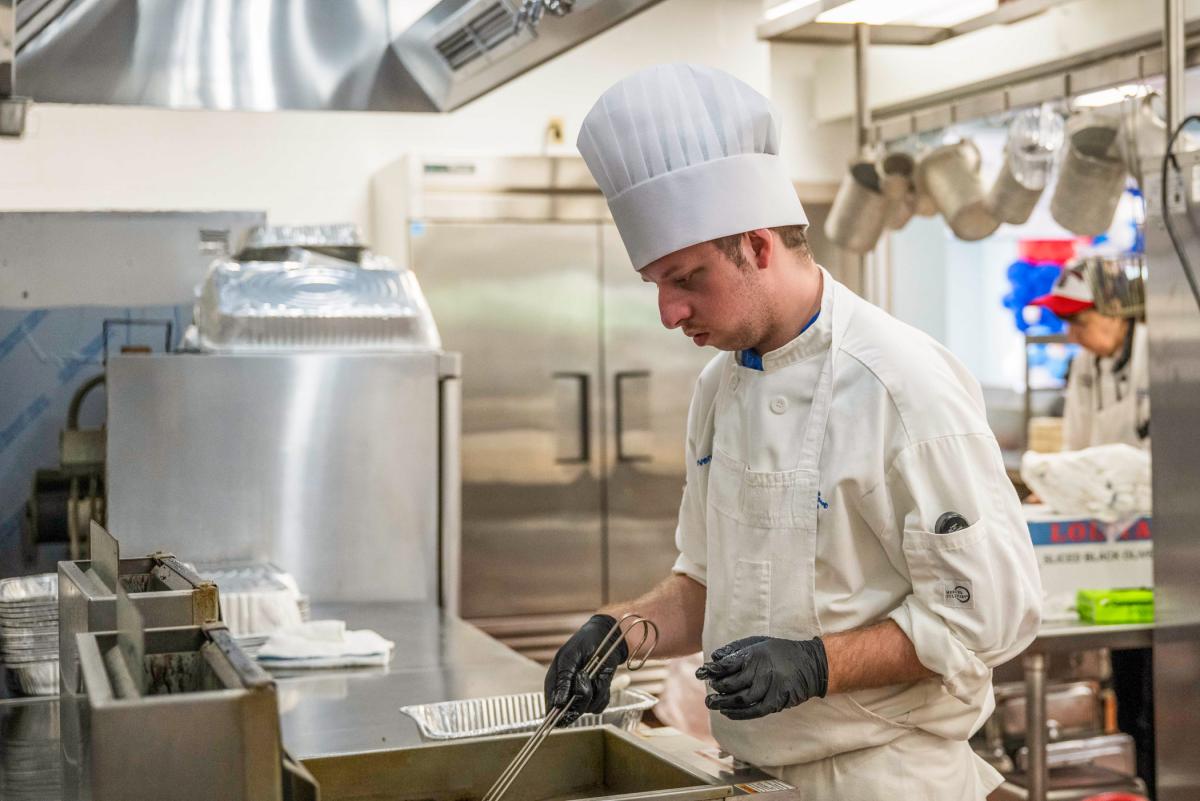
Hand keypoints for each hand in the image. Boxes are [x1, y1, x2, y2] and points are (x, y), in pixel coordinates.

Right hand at [544, 614, 627, 725]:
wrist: (607, 638)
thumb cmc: (584, 643)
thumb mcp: (569, 657)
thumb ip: (563, 680)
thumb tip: (558, 704)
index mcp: (554, 684)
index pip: (551, 709)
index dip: (559, 712)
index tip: (568, 702)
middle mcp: (567, 694)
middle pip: (571, 712)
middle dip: (581, 696)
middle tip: (583, 674)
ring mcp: (582, 697)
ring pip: (588, 709)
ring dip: (595, 692)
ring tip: (594, 672)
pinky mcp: (596, 697)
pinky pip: (600, 705)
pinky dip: (604, 693)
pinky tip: (602, 678)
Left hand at [696, 636, 827, 719]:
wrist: (810, 664)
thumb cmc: (780, 652)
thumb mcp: (759, 642)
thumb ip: (736, 649)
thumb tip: (715, 656)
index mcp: (755, 654)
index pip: (727, 664)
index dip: (712, 670)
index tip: (701, 673)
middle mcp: (761, 671)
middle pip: (731, 683)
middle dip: (716, 688)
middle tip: (709, 691)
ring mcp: (769, 687)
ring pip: (740, 699)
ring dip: (723, 703)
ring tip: (712, 703)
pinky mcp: (776, 701)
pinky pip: (754, 711)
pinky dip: (738, 714)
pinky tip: (727, 712)